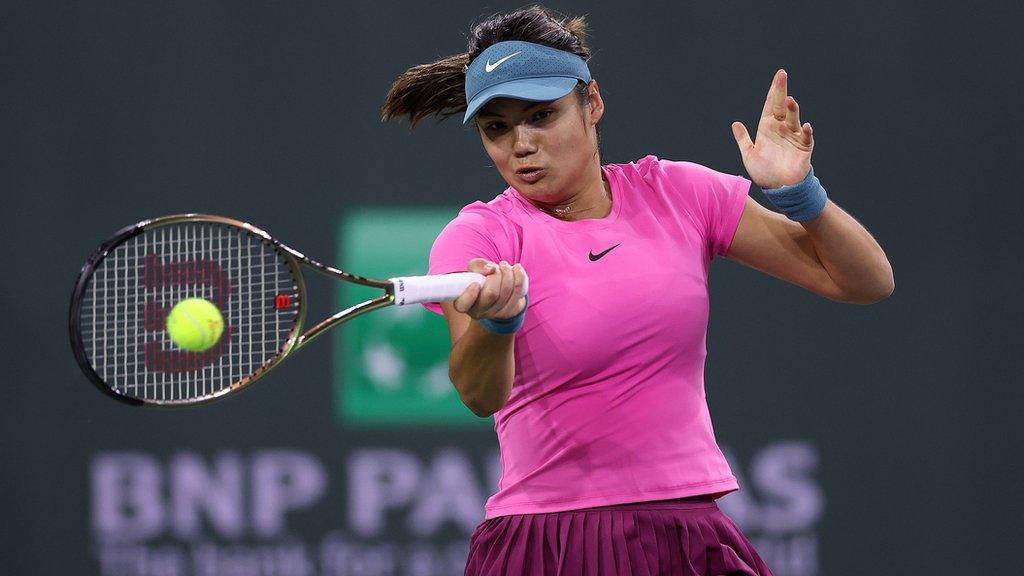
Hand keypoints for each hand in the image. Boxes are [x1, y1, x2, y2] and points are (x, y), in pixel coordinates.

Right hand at [453, 258, 526, 320]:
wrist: (498, 289)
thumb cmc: (482, 278)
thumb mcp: (474, 269)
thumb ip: (478, 266)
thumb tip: (491, 269)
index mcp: (464, 303)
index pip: (463, 305)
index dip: (470, 294)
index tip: (476, 283)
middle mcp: (479, 312)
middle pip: (491, 294)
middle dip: (496, 275)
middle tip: (496, 268)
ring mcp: (496, 314)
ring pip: (507, 291)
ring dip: (508, 273)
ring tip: (504, 266)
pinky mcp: (511, 311)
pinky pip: (519, 292)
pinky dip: (520, 276)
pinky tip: (516, 269)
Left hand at [731, 69, 813, 188]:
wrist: (779, 188)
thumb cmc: (765, 172)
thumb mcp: (749, 155)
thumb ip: (743, 140)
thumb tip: (735, 124)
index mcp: (768, 128)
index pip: (771, 105)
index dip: (774, 91)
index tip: (779, 75)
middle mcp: (782, 129)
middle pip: (781, 107)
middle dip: (781, 91)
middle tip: (782, 75)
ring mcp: (794, 137)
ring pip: (793, 120)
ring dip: (792, 110)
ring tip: (789, 101)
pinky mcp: (804, 149)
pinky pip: (806, 138)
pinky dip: (807, 132)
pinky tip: (806, 126)